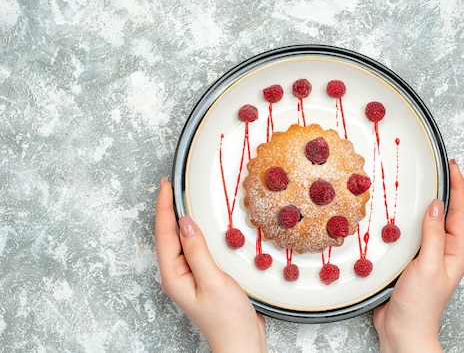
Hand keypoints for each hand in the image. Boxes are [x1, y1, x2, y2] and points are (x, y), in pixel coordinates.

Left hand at [155, 177, 267, 352]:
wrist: (242, 342)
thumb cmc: (227, 318)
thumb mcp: (213, 281)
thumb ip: (197, 251)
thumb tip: (185, 222)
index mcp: (173, 275)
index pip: (165, 234)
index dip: (164, 207)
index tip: (166, 185)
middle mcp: (178, 274)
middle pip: (168, 235)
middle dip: (167, 209)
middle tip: (170, 185)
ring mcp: (190, 276)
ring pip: (181, 241)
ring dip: (180, 219)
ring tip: (180, 197)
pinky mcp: (204, 276)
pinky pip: (195, 248)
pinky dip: (196, 232)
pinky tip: (201, 225)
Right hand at [373, 160, 463, 352]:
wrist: (402, 331)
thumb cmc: (419, 305)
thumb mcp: (428, 266)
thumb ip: (433, 235)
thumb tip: (435, 205)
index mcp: (455, 251)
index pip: (460, 212)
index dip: (457, 187)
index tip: (452, 165)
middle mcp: (444, 251)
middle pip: (446, 214)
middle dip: (444, 189)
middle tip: (437, 168)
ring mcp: (427, 255)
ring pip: (428, 222)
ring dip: (424, 203)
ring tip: (419, 183)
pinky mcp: (411, 260)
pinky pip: (412, 233)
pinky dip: (407, 219)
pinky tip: (398, 213)